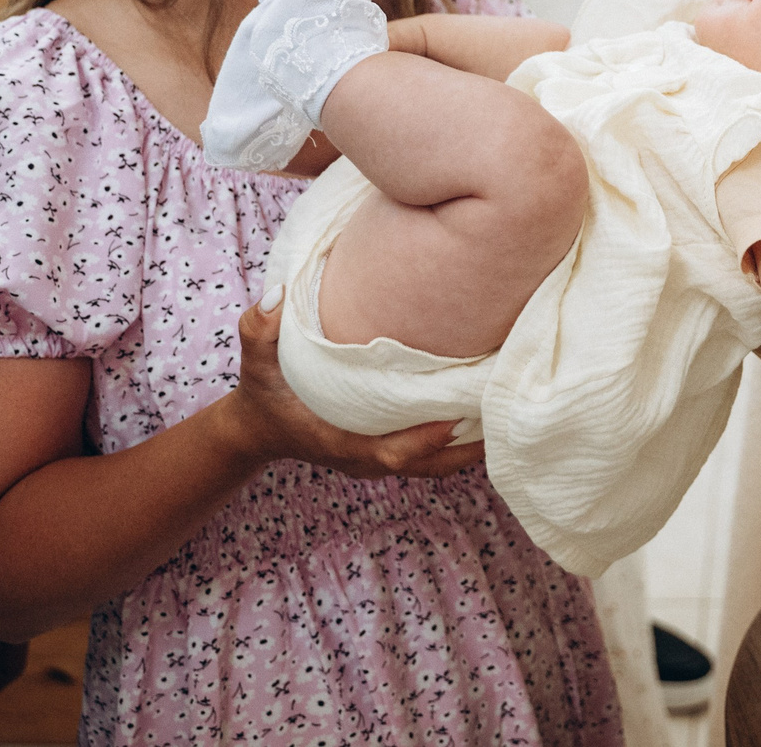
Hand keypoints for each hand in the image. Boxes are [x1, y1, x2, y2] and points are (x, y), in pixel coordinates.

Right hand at [218, 297, 483, 478]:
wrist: (257, 429)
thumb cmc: (262, 393)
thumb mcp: (254, 361)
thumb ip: (259, 329)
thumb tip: (274, 294)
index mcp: (339, 442)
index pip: (390, 453)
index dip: (423, 441)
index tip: (456, 418)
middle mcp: (363, 459)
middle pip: (426, 466)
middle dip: (465, 447)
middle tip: (502, 409)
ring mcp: (375, 460)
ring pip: (433, 465)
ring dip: (468, 446)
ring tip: (506, 409)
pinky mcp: (383, 451)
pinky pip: (429, 456)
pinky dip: (457, 442)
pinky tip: (482, 410)